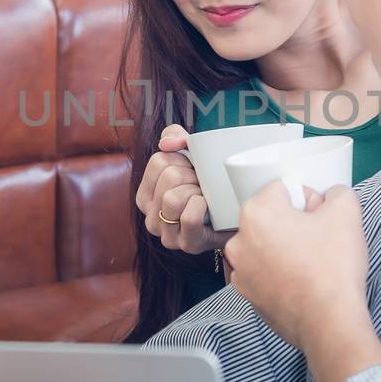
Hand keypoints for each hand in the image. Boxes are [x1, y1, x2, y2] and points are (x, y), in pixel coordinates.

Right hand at [134, 125, 227, 254]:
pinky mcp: (187, 244)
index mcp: (145, 195)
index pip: (157, 161)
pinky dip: (202, 207)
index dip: (182, 159)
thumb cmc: (210, 187)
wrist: (235, 216)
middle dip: (192, 175)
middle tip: (203, 185)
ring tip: (206, 197)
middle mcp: (150, 217)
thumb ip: (175, 136)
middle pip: (168, 177)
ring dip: (197, 191)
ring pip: (173, 198)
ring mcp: (167, 234)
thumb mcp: (191, 156)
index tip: (193, 170)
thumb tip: (167, 143)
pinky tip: (209, 208)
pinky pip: (189, 218)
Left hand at [223, 183, 369, 351]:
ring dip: (285, 248)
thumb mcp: (346, 213)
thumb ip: (336, 193)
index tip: (319, 218)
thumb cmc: (333, 268)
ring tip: (310, 263)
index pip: (283, 190)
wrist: (328, 322)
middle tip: (319, 241)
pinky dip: (278, 272)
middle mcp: (239, 240)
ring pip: (266, 245)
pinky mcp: (247, 295)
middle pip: (271, 218)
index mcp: (257, 213)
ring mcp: (240, 270)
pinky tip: (301, 281)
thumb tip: (330, 197)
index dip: (307, 200)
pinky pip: (263, 271)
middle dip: (294, 224)